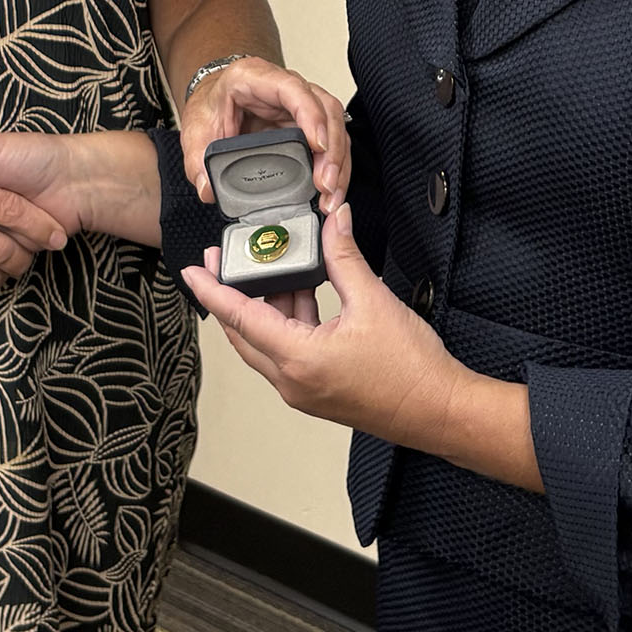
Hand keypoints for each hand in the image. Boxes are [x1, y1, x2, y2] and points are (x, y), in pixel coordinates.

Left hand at [181, 59, 349, 212]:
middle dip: (332, 149)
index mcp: (253, 78)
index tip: (318, 146)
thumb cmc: (210, 107)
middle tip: (325, 184)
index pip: (292, 89)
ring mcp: (300, 103)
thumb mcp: (196, 132)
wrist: (213, 101)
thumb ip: (197, 161)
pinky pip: (331, 140)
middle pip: (325, 108)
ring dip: (339, 161)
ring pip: (335, 125)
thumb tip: (208, 189)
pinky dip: (336, 166)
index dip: (311, 115)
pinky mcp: (307, 123)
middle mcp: (285, 86)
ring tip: (331, 194)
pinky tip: (331, 189)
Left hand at [182, 203, 458, 446]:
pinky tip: (302, 294)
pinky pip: (287, 353)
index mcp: (299, 360)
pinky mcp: (318, 391)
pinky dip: (287, 322)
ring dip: (264, 307)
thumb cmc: (411, 370)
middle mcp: (293, 382)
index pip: (240, 318)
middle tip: (222, 261)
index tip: (192, 271)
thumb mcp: (373, 301)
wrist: (440, 411)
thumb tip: (333, 220)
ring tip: (271, 268)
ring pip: (266, 343)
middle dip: (231, 295)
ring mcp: (304, 391)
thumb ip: (344, 257)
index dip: (213, 291)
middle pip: (245, 333)